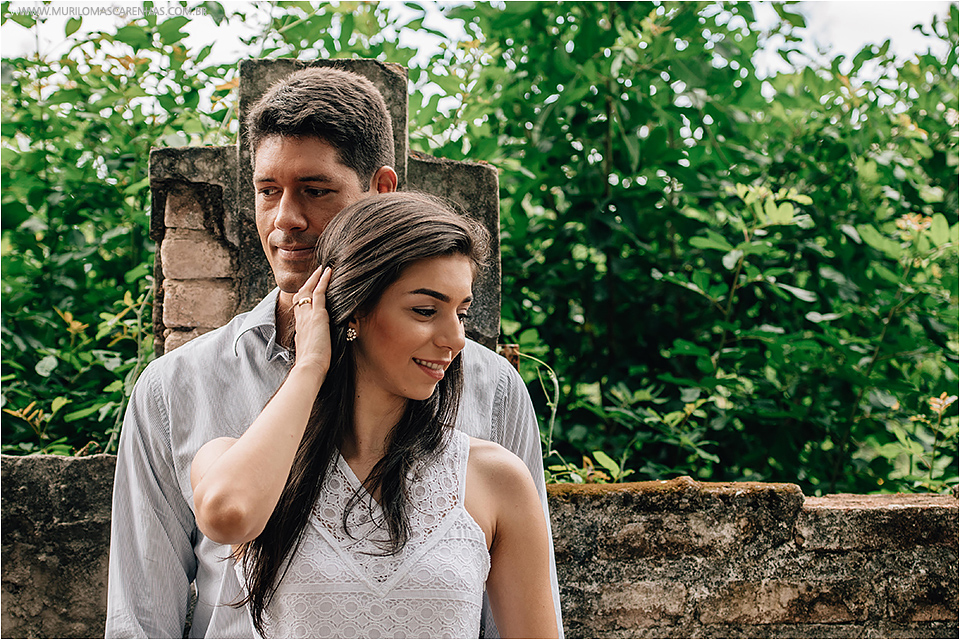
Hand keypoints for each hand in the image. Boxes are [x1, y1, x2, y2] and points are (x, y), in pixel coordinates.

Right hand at [292, 265, 332, 381]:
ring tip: (322, 268)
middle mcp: (301, 320)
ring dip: (315, 278)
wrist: (309, 368)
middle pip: (300, 296)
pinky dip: (323, 280)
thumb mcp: (311, 353)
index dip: (303, 299)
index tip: (307, 292)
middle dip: (307, 284)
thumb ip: (314, 347)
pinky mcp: (318, 315)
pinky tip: (328, 271)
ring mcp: (308, 316)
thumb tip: (321, 350)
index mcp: (300, 329)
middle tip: (314, 274)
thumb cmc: (311, 366)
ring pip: (308, 291)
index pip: (299, 309)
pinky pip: (319, 292)